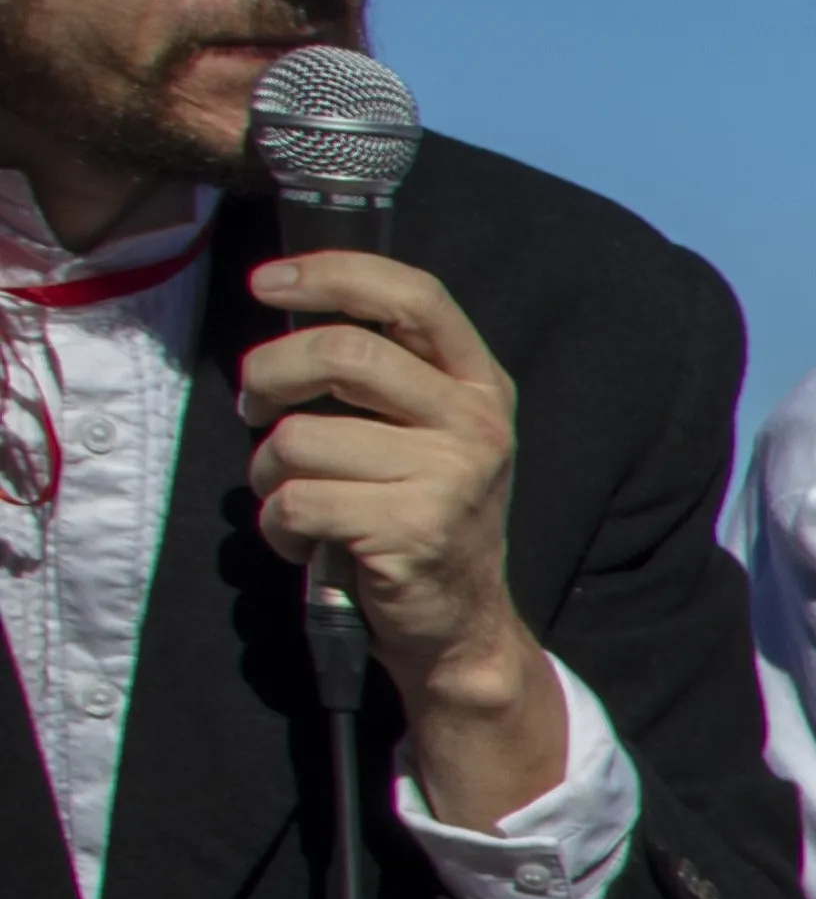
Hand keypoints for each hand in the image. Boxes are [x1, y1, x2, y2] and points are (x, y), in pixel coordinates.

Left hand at [234, 250, 535, 699]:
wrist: (461, 624)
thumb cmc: (419, 514)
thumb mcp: (428, 432)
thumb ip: (386, 373)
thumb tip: (286, 316)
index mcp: (480, 385)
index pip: (414, 296)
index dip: (333, 275)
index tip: (267, 282)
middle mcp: (477, 424)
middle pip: (345, 353)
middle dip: (269, 374)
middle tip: (252, 405)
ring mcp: (451, 479)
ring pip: (302, 439)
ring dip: (268, 472)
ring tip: (291, 497)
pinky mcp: (413, 531)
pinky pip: (297, 502)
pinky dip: (277, 526)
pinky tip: (303, 540)